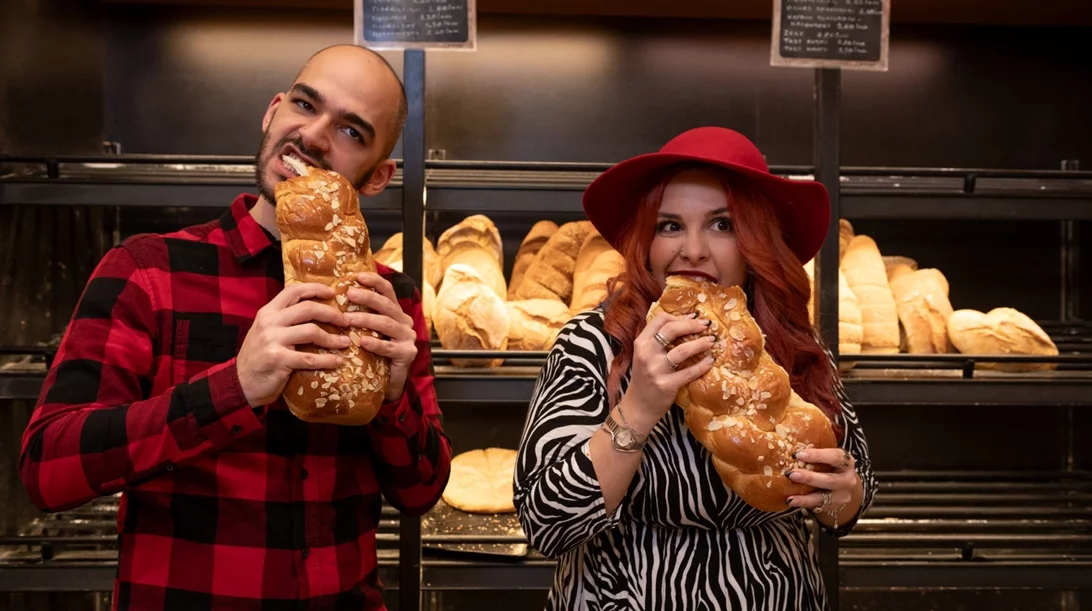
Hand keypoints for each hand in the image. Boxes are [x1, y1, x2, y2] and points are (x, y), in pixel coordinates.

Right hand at [237, 283, 350, 407]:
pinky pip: (310, 358)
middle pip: (308, 308)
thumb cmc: (258, 356)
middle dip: (332, 314)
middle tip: (346, 321)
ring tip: (345, 342)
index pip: (293, 290)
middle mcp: (270, 322)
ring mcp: (273, 340)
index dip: (316, 288)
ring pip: (311, 331)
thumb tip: (316, 309)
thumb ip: (284, 319)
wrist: (240, 383)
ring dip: (332, 338)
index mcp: (268, 312)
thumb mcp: (266, 331)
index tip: (333, 293)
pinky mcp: (279, 359)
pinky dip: (327, 360)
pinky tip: (337, 361)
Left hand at [344, 272, 417, 402]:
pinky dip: (375, 344)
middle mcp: (405, 322)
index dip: (374, 281)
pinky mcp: (407, 354)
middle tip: (348, 294)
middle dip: (367, 297)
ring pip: (386, 323)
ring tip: (347, 320)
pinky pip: (389, 347)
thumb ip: (358, 316)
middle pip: (386, 304)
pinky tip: (362, 342)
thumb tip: (333, 298)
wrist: (387, 384)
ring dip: (366, 319)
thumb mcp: (367, 331)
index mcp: (395, 312)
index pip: (387, 291)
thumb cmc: (373, 355)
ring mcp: (408, 338)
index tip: (358, 276)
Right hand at [624, 312, 715, 432]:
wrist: (638, 406)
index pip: (660, 319)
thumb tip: (683, 322)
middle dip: (692, 325)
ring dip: (700, 343)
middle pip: (671, 330)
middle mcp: (646, 354)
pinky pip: (689, 372)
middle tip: (706, 325)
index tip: (693, 317)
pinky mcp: (666, 385)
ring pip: (682, 350)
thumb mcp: (644, 355)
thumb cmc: (645, 378)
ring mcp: (655, 370)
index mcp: (641, 343)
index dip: (679, 316)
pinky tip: (710, 361)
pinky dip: (702, 365)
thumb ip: (657, 340)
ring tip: (712, 341)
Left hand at [785, 448, 860, 513]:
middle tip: (790, 473)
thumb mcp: (828, 454)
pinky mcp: (834, 505)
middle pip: (830, 479)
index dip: (817, 455)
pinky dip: (803, 502)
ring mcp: (842, 494)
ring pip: (824, 496)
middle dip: (809, 477)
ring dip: (805, 495)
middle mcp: (847, 478)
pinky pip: (817, 505)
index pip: (835, 456)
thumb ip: (815, 445)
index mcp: (846, 461)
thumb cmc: (829, 464)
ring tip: (790, 494)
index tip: (798, 454)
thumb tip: (786, 428)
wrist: (842, 486)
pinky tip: (790, 500)